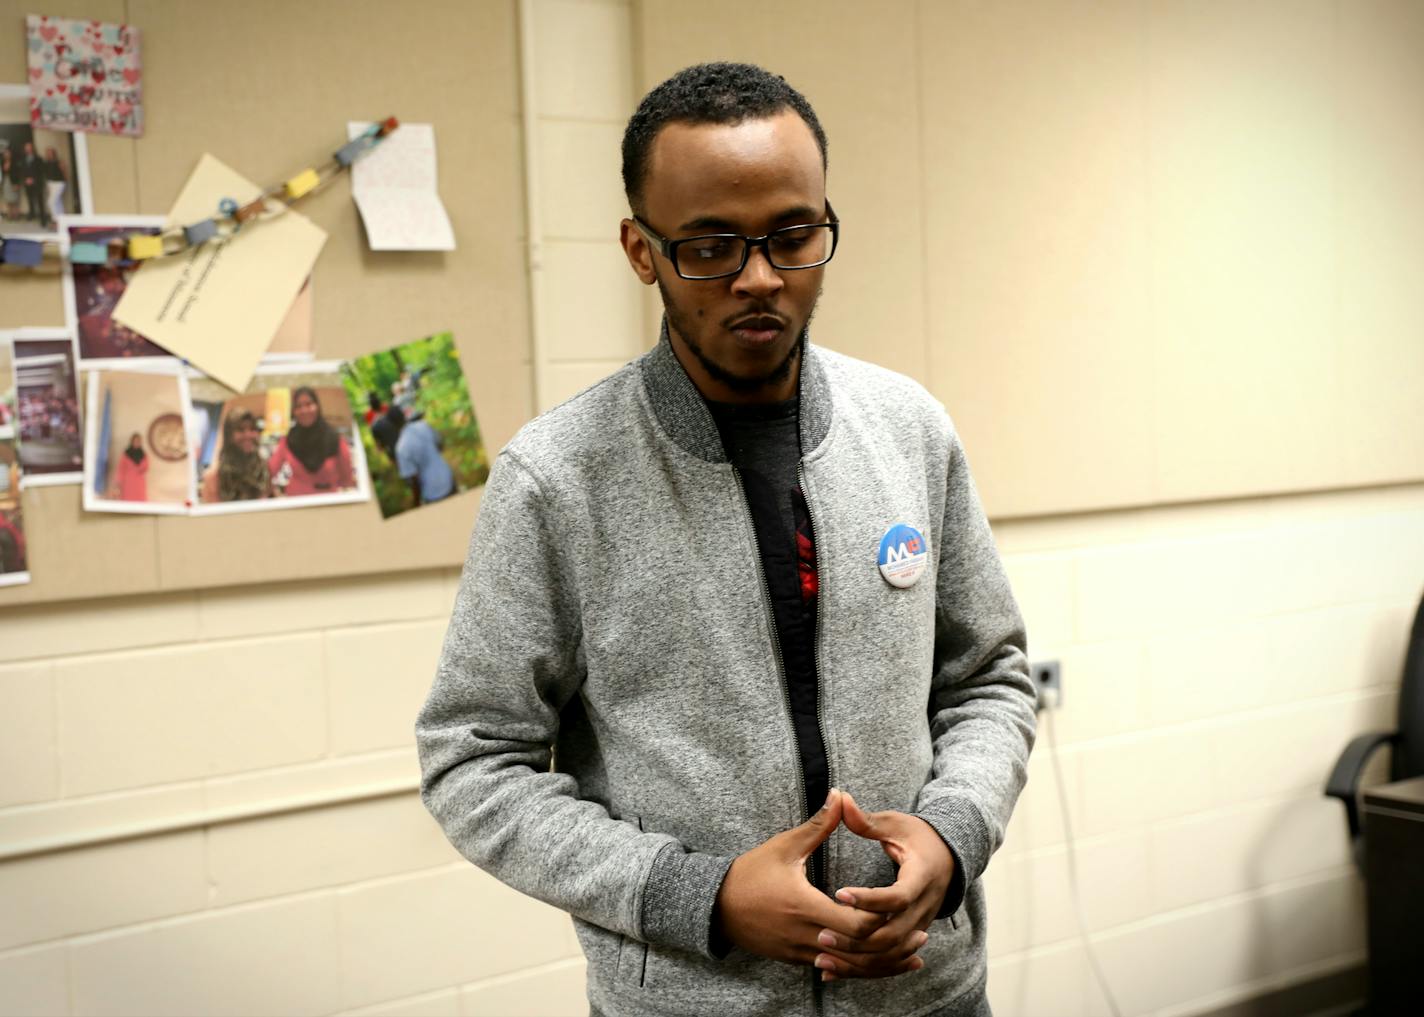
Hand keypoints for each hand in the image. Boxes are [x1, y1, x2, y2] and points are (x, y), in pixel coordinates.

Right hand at [714, 789, 903, 968]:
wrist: (715, 906)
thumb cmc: (751, 873)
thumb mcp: (785, 846)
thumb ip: (818, 825)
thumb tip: (840, 795)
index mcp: (806, 907)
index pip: (857, 924)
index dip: (881, 917)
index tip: (902, 907)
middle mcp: (806, 936)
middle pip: (860, 953)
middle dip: (893, 946)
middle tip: (922, 935)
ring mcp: (801, 953)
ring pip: (850, 968)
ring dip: (882, 964)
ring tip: (912, 957)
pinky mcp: (797, 960)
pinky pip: (835, 969)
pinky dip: (859, 968)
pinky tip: (880, 964)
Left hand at [814, 791, 953, 981]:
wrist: (949, 855)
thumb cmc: (919, 836)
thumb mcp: (895, 824)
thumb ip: (867, 820)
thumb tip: (839, 798)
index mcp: (922, 877)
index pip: (897, 897)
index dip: (868, 899)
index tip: (838, 893)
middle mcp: (924, 906)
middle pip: (893, 935)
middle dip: (856, 938)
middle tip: (820, 932)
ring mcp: (920, 925)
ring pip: (890, 954)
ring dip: (856, 960)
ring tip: (820, 956)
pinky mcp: (910, 935)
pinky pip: (888, 959)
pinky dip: (862, 968)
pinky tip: (832, 971)